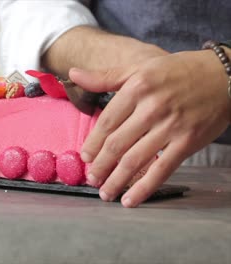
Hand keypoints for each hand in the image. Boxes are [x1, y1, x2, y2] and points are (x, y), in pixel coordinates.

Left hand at [69, 50, 230, 207]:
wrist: (224, 76)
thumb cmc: (178, 71)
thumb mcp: (139, 68)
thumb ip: (105, 76)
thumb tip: (72, 73)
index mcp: (137, 88)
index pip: (106, 122)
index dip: (93, 143)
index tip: (84, 157)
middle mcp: (152, 108)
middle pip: (117, 144)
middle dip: (100, 165)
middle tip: (91, 179)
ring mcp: (170, 127)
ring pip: (135, 160)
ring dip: (116, 180)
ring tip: (104, 193)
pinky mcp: (187, 143)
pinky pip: (161, 170)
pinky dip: (144, 188)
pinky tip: (130, 200)